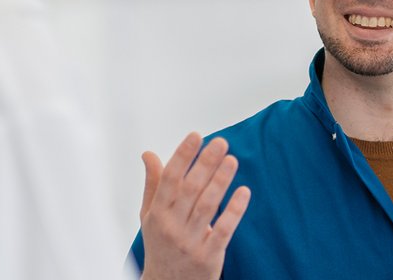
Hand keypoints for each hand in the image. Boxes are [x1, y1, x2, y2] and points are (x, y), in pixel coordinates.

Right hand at [138, 133, 250, 279]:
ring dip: (221, 181)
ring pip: (207, 206)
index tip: (196, 136)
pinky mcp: (208, 256)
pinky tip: (244, 192)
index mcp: (157, 213)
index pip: (169, 179)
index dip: (183, 156)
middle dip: (205, 163)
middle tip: (221, 142)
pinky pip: (223, 230)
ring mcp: (190, 242)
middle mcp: (172, 226)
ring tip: (232, 160)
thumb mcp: (149, 217)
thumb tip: (149, 154)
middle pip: (190, 189)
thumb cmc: (160, 246)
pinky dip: (234, 210)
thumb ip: (153, 184)